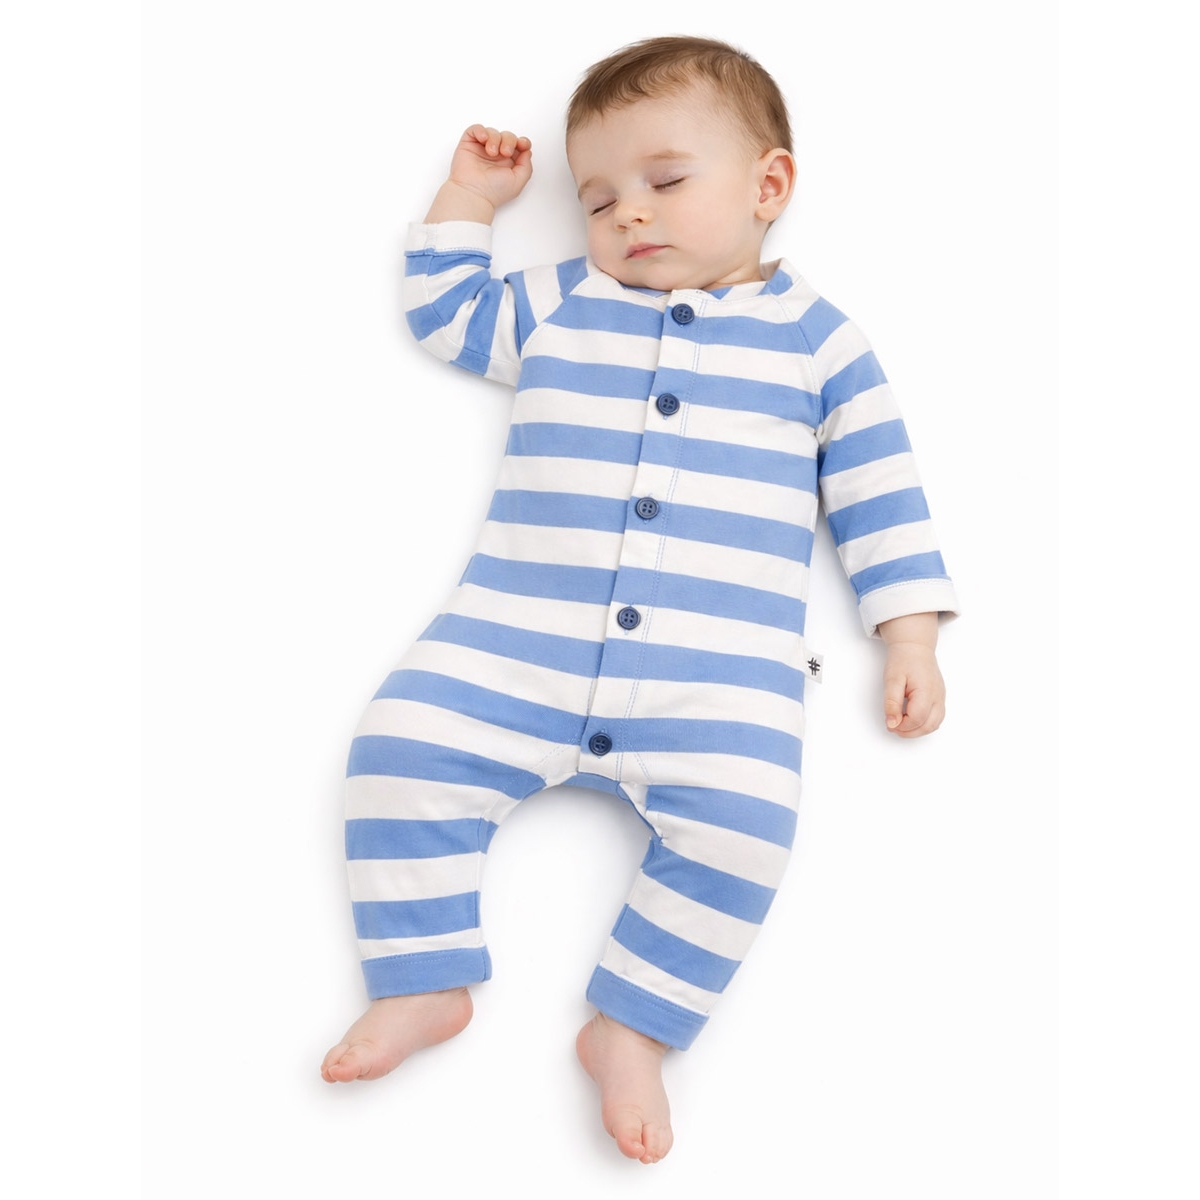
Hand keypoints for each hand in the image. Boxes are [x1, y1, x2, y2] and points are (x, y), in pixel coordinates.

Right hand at [425, 125, 532, 222]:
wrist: (474, 193)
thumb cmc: (493, 192)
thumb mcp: (518, 181)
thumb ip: (526, 165)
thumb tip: (527, 151)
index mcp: (508, 163)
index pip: (518, 145)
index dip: (522, 142)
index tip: (523, 144)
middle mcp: (496, 155)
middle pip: (507, 136)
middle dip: (509, 140)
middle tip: (505, 152)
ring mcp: (482, 149)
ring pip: (493, 132)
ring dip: (495, 139)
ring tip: (492, 153)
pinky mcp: (469, 144)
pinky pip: (476, 129)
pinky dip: (481, 130)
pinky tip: (483, 140)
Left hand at [877, 613, 944, 737]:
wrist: (915, 647)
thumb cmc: (903, 660)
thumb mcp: (891, 680)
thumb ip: (891, 703)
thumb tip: (892, 723)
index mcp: (926, 691)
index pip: (917, 719)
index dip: (902, 726)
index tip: (889, 723)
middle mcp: (938, 696)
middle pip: (928, 726)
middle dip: (909, 732)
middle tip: (893, 726)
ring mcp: (941, 698)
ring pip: (934, 724)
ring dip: (917, 730)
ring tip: (900, 724)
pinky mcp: (940, 698)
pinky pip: (936, 718)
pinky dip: (924, 724)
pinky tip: (910, 720)